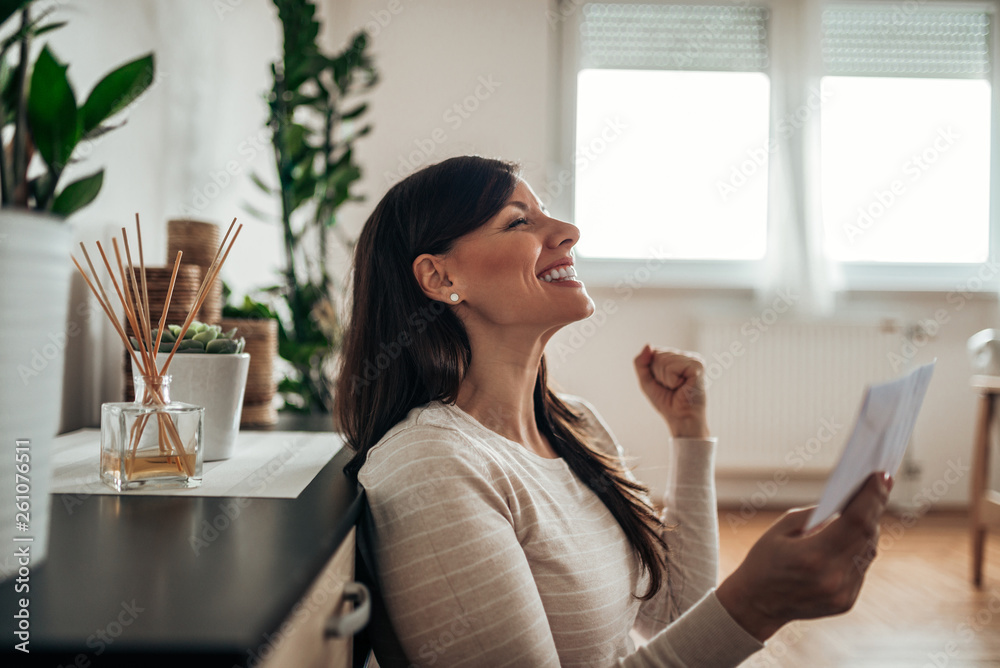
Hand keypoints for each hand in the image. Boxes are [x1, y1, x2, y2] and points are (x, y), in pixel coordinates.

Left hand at [633, 344, 708, 437]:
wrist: (681, 418)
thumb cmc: (666, 401)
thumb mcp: (646, 380)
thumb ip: (641, 362)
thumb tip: (648, 345)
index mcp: (677, 357)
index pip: (654, 352)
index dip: (652, 370)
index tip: (664, 383)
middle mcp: (687, 356)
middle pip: (658, 355)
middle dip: (658, 375)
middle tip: (671, 387)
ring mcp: (694, 359)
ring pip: (664, 361)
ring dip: (665, 379)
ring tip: (677, 388)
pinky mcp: (697, 366)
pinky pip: (671, 368)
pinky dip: (672, 381)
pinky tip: (683, 386)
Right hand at [716, 472, 891, 641]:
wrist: (756, 604)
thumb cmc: (763, 561)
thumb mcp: (781, 529)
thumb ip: (816, 515)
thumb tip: (848, 503)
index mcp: (814, 556)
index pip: (855, 521)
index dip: (871, 496)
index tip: (881, 476)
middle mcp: (833, 577)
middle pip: (867, 535)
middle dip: (874, 506)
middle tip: (881, 483)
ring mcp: (842, 592)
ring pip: (868, 551)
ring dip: (869, 527)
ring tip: (868, 505)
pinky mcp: (846, 601)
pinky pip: (861, 567)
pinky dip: (860, 548)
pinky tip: (855, 534)